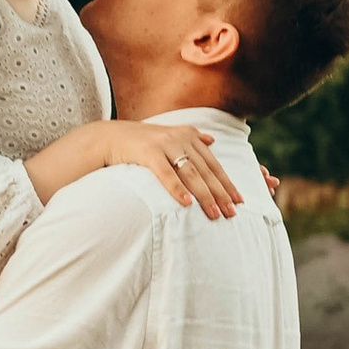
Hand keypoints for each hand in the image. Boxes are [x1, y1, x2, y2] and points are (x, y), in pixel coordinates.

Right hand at [95, 119, 241, 217]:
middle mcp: (180, 138)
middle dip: (221, 193)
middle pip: (206, 170)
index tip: (239, 200)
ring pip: (191, 174)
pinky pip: (166, 174)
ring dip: (205, 195)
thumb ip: (192, 137)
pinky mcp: (148, 152)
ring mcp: (164, 144)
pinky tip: (187, 203)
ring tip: (215, 213)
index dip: (227, 182)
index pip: (213, 164)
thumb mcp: (169, 135)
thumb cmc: (140, 142)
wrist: (109, 137)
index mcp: (188, 136)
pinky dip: (177, 189)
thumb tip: (212, 140)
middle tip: (232, 213)